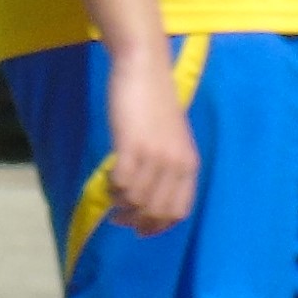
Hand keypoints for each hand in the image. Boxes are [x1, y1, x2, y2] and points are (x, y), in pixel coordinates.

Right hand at [100, 39, 198, 235]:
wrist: (145, 68)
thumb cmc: (155, 101)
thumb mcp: (171, 138)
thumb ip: (167, 165)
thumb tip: (148, 196)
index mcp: (189, 164)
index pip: (178, 211)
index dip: (157, 225)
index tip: (139, 228)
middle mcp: (176, 163)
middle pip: (156, 211)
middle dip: (135, 220)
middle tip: (117, 217)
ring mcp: (155, 156)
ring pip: (136, 200)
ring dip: (119, 202)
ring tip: (111, 193)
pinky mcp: (131, 146)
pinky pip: (120, 183)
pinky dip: (111, 186)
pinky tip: (108, 176)